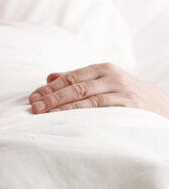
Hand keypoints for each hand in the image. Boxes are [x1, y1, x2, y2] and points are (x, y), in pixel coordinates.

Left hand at [29, 62, 168, 118]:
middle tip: (35, 106)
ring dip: (65, 108)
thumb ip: (77, 78)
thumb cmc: (123, 92)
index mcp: (101, 68)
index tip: (33, 97)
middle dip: (53, 97)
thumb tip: (49, 77)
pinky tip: (71, 121)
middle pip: (76, 87)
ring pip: (88, 100)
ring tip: (47, 114)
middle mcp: (111, 77)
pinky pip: (103, 112)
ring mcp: (121, 92)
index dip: (50, 88)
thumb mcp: (102, 81)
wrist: (160, 104)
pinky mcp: (129, 107)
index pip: (70, 77)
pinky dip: (85, 116)